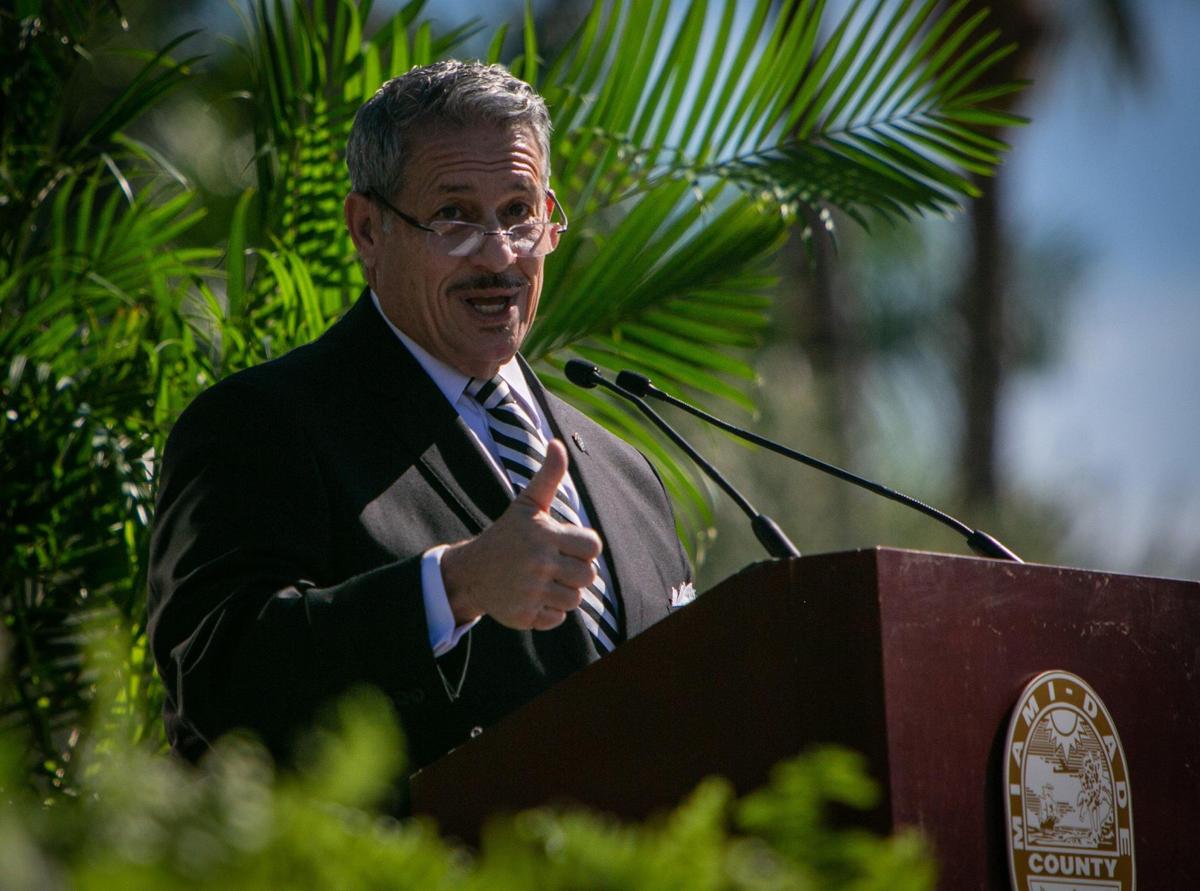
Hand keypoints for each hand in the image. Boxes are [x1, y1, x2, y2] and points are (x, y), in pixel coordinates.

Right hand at [441, 439, 601, 630]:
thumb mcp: (527, 505)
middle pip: (588, 576)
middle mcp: (538, 564)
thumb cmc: (508, 536)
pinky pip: (558, 618)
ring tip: (543, 580)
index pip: (592, 546)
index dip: (584, 547)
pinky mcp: (525, 615)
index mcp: (544, 536)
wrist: (472, 572)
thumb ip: (548, 476)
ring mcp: (531, 591)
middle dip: (575, 571)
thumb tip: (558, 443)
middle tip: (554, 565)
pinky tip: (533, 596)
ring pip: (574, 600)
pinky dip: (549, 611)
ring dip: (563, 592)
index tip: (566, 545)